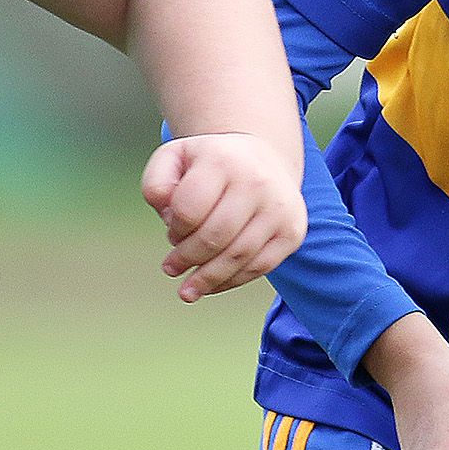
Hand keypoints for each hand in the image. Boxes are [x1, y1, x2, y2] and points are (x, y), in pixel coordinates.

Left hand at [142, 132, 305, 301]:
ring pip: (239, 257)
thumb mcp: (175, 158)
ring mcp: (279, 208)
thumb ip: (157, 183)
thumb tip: (168, 219)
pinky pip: (260, 267)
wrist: (264, 159)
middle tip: (171, 269)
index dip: (175, 230)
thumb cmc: (211, 164)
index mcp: (222, 161)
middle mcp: (256, 182)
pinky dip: (233, 281)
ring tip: (187, 291)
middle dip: (187, 259)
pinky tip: (213, 286)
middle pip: (215, 236)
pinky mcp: (292, 232)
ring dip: (208, 279)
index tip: (171, 233)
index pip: (190, 209)